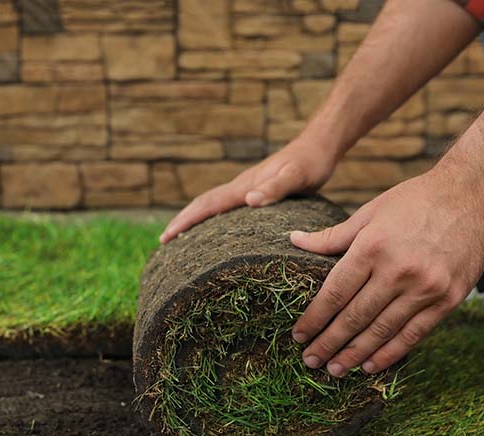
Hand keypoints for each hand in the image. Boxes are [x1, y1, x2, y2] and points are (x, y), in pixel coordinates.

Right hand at [159, 135, 336, 243]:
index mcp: (245, 186)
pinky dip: (213, 218)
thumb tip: (249, 201)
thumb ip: (275, 188)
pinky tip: (217, 229)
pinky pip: (227, 207)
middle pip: (204, 204)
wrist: (319, 145)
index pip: (208, 205)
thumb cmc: (311, 163)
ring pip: (213, 205)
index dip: (185, 220)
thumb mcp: (298, 177)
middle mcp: (241, 187)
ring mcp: (247, 188)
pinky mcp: (257, 191)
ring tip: (181, 238)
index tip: (165, 237)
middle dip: (182, 222)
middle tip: (163, 242)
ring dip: (194, 220)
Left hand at [290, 171, 483, 375]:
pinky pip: (413, 334)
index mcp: (372, 247)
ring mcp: (425, 288)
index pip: (335, 293)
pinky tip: (371, 365)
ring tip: (335, 370)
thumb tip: (295, 241)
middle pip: (354, 317)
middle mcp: (397, 271)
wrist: (474, 195)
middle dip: (328, 343)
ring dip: (354, 354)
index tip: (299, 336)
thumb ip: (333, 236)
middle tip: (310, 360)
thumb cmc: (417, 200)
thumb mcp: (370, 211)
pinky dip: (390, 353)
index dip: (314, 319)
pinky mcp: (448, 300)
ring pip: (381, 331)